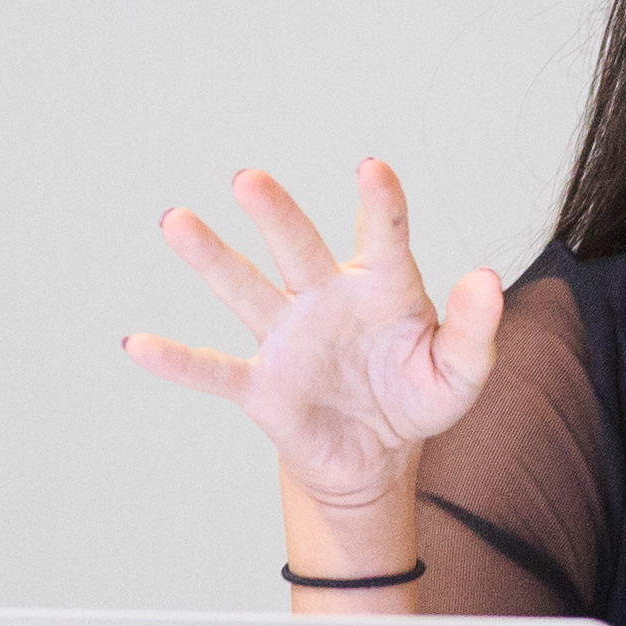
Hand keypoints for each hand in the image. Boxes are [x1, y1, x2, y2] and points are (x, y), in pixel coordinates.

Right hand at [125, 161, 504, 510]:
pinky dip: (177, 361)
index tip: (371, 168)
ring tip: (176, 220)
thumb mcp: (459, 373)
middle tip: (248, 180)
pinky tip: (138, 345)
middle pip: (297, 249)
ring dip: (210, 257)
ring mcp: (287, 338)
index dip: (381, 204)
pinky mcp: (262, 386)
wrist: (377, 456)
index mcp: (381, 286)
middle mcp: (325, 299)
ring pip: (244, 290)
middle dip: (275, 214)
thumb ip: (474, 329)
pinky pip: (213, 370)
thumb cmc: (414, 397)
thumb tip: (487, 280)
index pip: (384, 237)